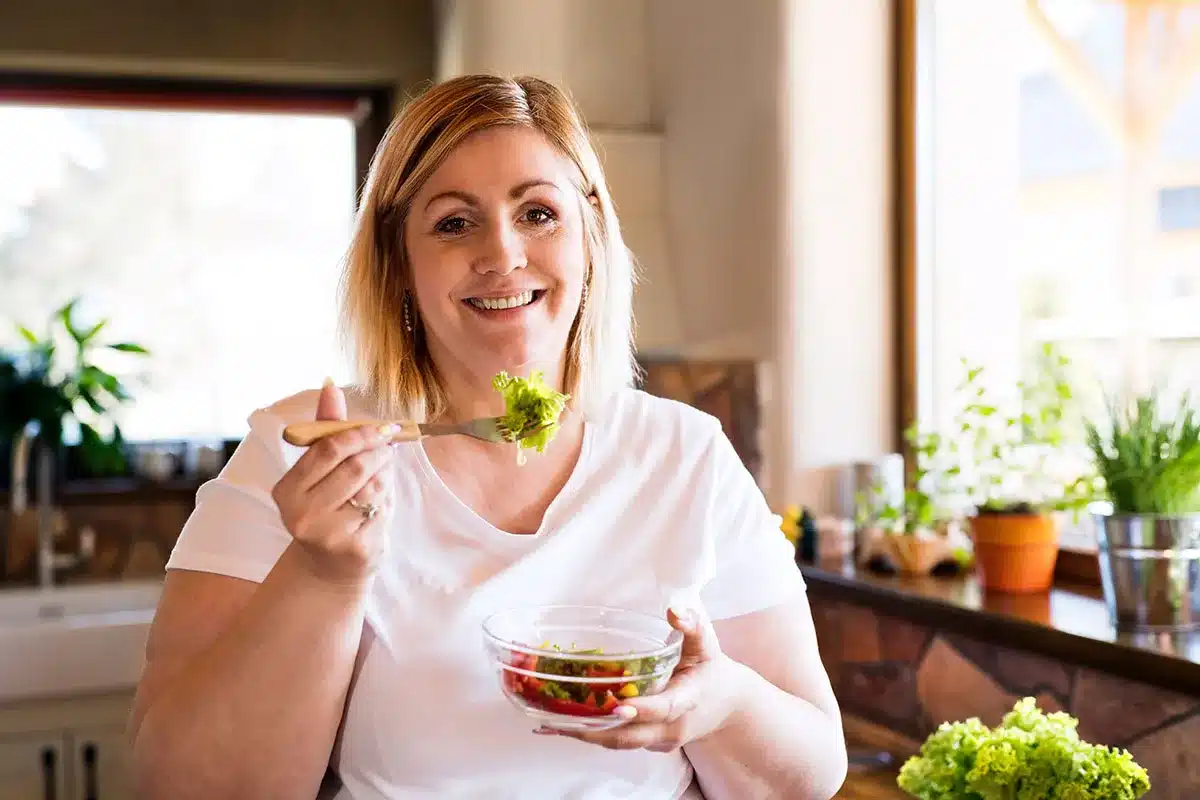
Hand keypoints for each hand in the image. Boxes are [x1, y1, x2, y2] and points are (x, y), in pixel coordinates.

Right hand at [271, 380, 395, 586]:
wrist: (329, 566)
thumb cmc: (326, 507)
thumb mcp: (318, 470)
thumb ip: (325, 429)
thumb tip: (330, 385)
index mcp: (287, 490)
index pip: (329, 448)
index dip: (361, 433)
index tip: (384, 428)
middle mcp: (302, 514)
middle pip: (356, 466)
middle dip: (379, 452)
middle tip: (389, 447)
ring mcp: (329, 535)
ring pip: (374, 486)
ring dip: (386, 475)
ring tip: (381, 475)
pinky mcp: (357, 549)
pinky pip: (385, 509)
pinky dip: (388, 500)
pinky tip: (380, 504)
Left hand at [541, 606, 747, 752]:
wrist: (725, 706)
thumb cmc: (710, 669)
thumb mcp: (707, 644)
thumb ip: (693, 625)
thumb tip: (674, 608)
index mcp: (688, 700)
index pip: (664, 708)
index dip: (641, 709)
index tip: (616, 706)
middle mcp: (671, 727)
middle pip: (630, 735)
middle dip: (595, 729)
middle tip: (559, 717)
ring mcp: (658, 740)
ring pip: (619, 742)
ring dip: (585, 733)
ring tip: (548, 721)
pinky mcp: (647, 743)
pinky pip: (617, 741)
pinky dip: (592, 732)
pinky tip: (561, 722)